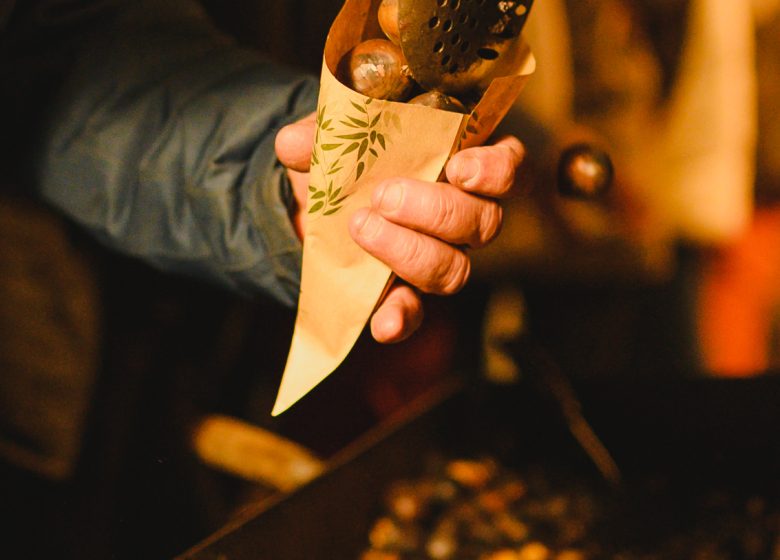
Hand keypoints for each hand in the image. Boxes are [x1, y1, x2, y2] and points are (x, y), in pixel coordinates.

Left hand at [275, 113, 525, 342]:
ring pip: (454, 268)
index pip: (508, 167)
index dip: (494, 170)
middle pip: (482, 222)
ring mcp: (440, 257)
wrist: (319, 198)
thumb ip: (323, 133)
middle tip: (384, 197)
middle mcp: (464, 214)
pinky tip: (381, 322)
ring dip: (410, 252)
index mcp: (463, 164)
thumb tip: (293, 144)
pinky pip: (415, 312)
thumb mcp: (340, 134)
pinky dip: (400, 318)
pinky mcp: (406, 292)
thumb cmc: (352, 155)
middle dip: (435, 211)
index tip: (458, 167)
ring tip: (361, 227)